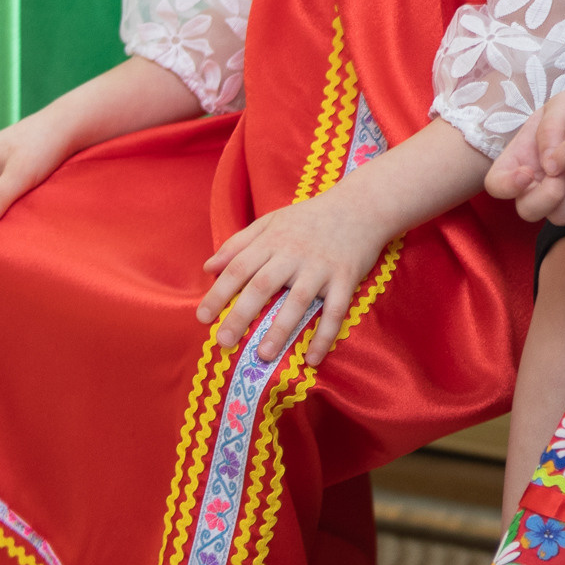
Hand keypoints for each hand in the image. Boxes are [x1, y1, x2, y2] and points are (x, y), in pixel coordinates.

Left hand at [196, 188, 393, 365]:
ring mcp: (321, 267)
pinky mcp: (346, 278)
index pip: (239, 267)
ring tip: (264, 355)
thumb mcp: (271, 221)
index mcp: (273, 240)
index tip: (202, 318)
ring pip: (298, 300)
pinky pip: (335, 310)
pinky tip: (313, 358)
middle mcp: (294, 254)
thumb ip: (238, 243)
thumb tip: (208, 268)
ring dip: (280, 329)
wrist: (362, 206)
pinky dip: (325, 335)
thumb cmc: (311, 217)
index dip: (219, 293)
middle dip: (241, 315)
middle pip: (262, 286)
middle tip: (223, 342)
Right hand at [486, 93, 564, 232]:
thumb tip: (548, 165)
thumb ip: (551, 128)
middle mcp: (536, 184)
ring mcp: (562, 198)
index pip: (496, 185)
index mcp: (520, 158)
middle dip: (548, 196)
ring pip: (559, 218)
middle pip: (527, 211)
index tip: (528, 173)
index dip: (507, 185)